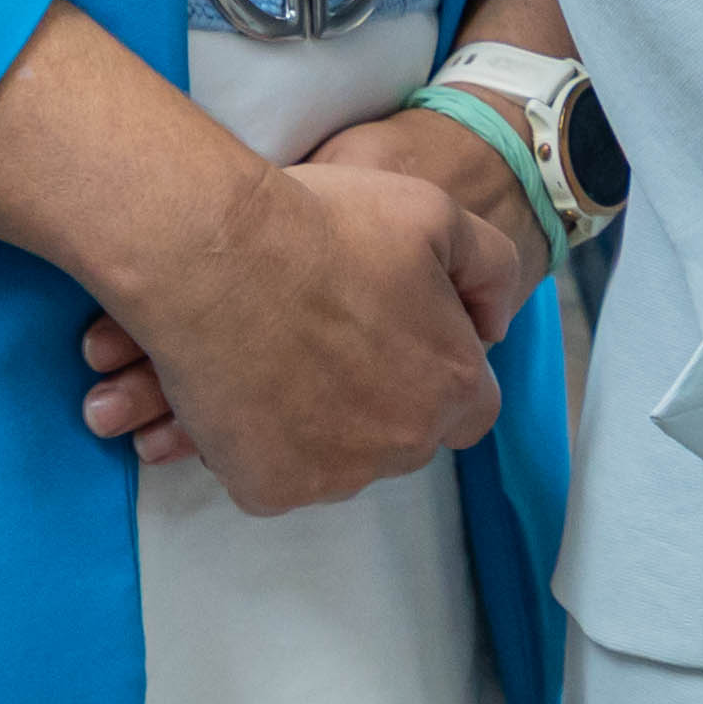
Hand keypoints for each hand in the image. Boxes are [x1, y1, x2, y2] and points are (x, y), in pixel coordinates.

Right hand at [85, 135, 527, 474]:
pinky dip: (262, 443)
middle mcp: (404, 444)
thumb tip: (493, 328)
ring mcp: (335, 476)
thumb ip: (489, 270)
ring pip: (341, 460)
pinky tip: (242, 390)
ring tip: (279, 359)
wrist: (209, 256)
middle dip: (380, 400)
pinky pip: (276, 475)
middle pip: (406, 436)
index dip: (435, 370)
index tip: (394, 337)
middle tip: (329, 341)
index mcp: (452, 384)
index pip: (472, 406)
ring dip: (322, 425)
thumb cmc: (323, 226)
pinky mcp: (269, 490)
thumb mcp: (436, 213)